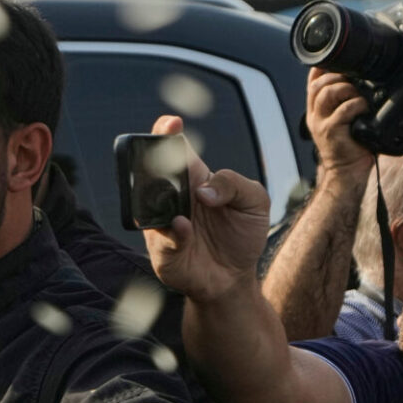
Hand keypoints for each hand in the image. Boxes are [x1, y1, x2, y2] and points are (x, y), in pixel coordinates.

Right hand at [142, 117, 270, 303]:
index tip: (171, 124)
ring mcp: (162, 222)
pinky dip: (174, 231)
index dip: (167, 132)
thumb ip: (234, 184)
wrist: (233, 278)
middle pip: (150, 170)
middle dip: (150, 159)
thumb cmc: (241, 235)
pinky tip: (186, 229)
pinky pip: (160, 236)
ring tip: (182, 202)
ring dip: (160, 197)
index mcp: (193, 178)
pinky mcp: (160, 248)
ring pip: (147, 202)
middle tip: (164, 156)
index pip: (174, 148)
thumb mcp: (255, 201)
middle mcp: (171, 197)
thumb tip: (202, 189)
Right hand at [306, 69, 375, 176]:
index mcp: (317, 110)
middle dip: (335, 77)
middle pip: (317, 85)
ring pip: (326, 94)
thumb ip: (347, 102)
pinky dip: (356, 104)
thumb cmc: (351, 145)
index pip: (312, 82)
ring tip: (358, 94)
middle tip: (353, 80)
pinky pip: (343, 110)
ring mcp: (321, 123)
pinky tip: (364, 108)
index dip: (322, 68)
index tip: (337, 61)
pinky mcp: (330, 131)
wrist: (347, 171)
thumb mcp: (345, 120)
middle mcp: (315, 115)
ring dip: (345, 89)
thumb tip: (362, 82)